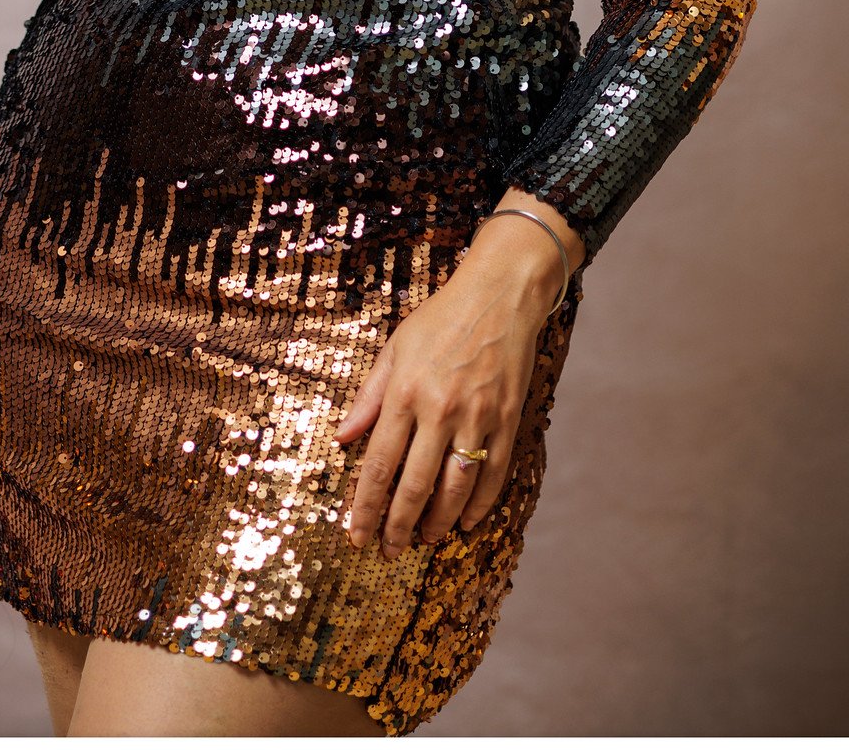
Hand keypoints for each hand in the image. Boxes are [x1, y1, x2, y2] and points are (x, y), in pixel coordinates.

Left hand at [332, 249, 552, 557]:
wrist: (499, 296)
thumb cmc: (441, 319)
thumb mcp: (395, 349)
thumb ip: (369, 397)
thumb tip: (341, 439)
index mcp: (405, 392)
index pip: (379, 463)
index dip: (366, 506)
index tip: (356, 535)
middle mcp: (440, 409)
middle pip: (415, 484)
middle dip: (398, 525)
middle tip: (389, 551)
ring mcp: (477, 418)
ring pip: (455, 487)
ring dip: (437, 521)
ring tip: (424, 540)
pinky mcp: (507, 421)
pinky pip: (493, 475)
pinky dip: (480, 505)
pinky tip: (466, 522)